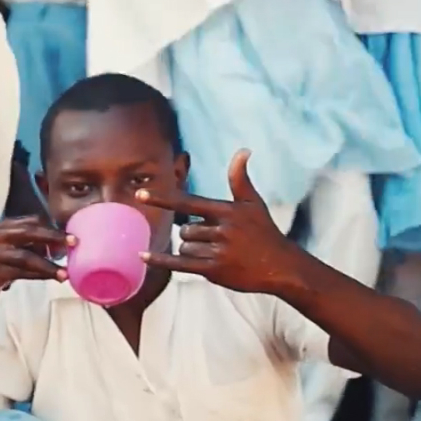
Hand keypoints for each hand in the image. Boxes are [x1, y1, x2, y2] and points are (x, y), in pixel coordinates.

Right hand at [0, 216, 68, 310]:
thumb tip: (56, 246)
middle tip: (74, 242)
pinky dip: (39, 275)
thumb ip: (26, 245)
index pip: (30, 221)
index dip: (50, 228)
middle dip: (54, 237)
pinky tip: (53, 278)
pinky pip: (22, 272)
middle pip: (30, 232)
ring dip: (48, 264)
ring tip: (65, 272)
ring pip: (27, 256)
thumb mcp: (5, 251)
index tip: (68, 236)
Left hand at [135, 150, 299, 295]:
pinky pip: (179, 264)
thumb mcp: (253, 204)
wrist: (281, 266)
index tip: (139, 195)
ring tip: (219, 253)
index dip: (162, 199)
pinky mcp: (214, 270)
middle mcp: (221, 229)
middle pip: (185, 230)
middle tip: (219, 241)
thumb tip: (243, 150)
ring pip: (184, 247)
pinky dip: (160, 260)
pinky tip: (142, 256)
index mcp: (226, 211)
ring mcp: (217, 250)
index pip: (187, 203)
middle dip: (194, 236)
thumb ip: (240, 179)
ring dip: (193, 251)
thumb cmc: (264, 232)